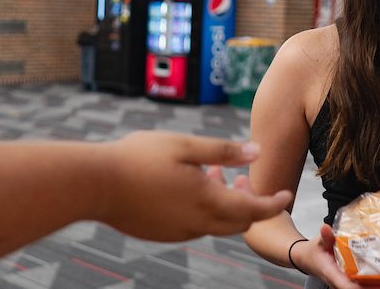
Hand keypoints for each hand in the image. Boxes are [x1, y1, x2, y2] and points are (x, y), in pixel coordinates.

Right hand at [94, 132, 291, 241]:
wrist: (94, 185)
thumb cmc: (139, 158)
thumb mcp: (185, 145)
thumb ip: (224, 151)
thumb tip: (257, 152)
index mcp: (207, 201)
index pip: (254, 209)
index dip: (273, 202)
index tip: (285, 194)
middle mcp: (196, 223)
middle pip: (238, 222)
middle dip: (249, 202)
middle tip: (241, 177)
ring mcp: (178, 233)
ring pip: (215, 224)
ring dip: (223, 203)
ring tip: (211, 173)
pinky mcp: (162, 234)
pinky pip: (194, 226)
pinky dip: (202, 210)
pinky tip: (188, 186)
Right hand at [297, 224, 379, 288]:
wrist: (309, 259)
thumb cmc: (315, 252)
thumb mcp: (319, 242)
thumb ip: (325, 236)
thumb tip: (325, 228)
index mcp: (333, 275)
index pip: (348, 287)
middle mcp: (342, 282)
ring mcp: (348, 282)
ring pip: (366, 288)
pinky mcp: (353, 279)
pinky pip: (366, 283)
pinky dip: (378, 281)